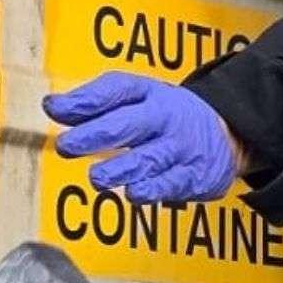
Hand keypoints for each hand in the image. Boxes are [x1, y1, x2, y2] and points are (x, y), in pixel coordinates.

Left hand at [42, 72, 245, 203]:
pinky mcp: (191, 177)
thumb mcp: (140, 98)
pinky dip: (150, 190)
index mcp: (150, 94)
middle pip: (128, 125)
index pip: (116, 90)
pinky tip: (132, 193)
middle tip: (68, 145)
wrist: (228, 133)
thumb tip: (54, 106)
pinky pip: (169, 186)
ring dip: (119, 170)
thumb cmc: (169, 116)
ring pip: (148, 159)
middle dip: (94, 136)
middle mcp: (165, 119)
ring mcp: (179, 149)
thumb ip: (96, 102)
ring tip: (97, 178)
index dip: (84, 100)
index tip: (54, 108)